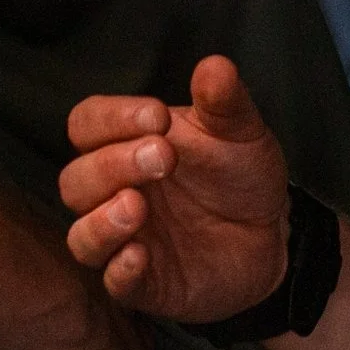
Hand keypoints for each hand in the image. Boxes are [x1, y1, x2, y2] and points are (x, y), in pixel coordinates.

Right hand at [60, 54, 291, 320]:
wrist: (272, 233)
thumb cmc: (239, 174)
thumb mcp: (240, 130)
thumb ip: (224, 101)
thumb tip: (215, 66)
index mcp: (127, 144)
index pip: (88, 123)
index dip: (112, 118)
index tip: (158, 117)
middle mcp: (115, 192)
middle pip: (76, 178)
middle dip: (113, 165)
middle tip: (164, 156)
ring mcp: (126, 239)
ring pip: (81, 235)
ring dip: (102, 220)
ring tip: (137, 205)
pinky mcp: (144, 283)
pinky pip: (114, 283)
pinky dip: (120, 270)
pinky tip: (140, 256)